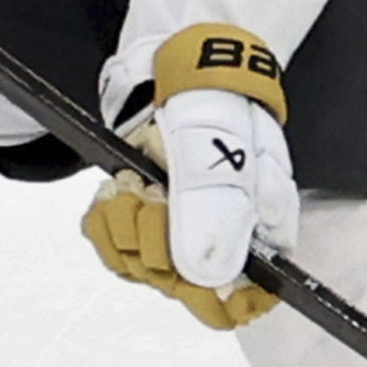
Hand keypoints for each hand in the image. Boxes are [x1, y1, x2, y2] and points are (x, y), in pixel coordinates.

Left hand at [79, 25, 298, 328]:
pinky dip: (105, 222)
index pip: (244, 300)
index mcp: (261, 232)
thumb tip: (211, 278)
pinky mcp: (141, 220)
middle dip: (156, 239)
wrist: (177, 66)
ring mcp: (179, 232)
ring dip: (127, 225)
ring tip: (134, 183)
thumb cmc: (216, 105)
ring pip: (143, 269)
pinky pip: (114, 249)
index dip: (210, 295)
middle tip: (154, 193)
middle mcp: (221, 240)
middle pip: (182, 286)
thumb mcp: (220, 151)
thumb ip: (215, 211)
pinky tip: (115, 193)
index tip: (183, 268)